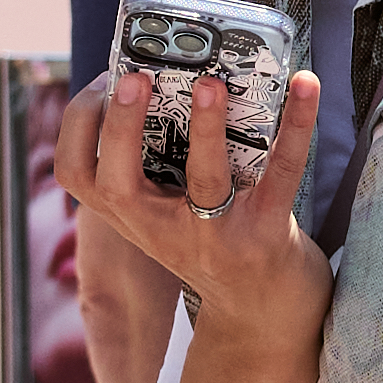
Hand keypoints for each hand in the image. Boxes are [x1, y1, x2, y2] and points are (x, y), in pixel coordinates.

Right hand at [58, 57, 328, 382]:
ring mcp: (214, 238)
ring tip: (210, 83)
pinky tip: (306, 85)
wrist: (265, 313)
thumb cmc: (213, 240)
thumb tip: (166, 69)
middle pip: (118, 186)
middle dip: (120, 128)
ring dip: (206, 129)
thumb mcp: (168, 209)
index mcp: (133, 216)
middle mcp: (162, 231)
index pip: (76, 175)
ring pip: (202, 183)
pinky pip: (281, 176)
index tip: (105, 80)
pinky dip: (296, 128)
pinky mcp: (267, 235)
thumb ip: (157, 160)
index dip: (80, 124)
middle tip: (133, 79)